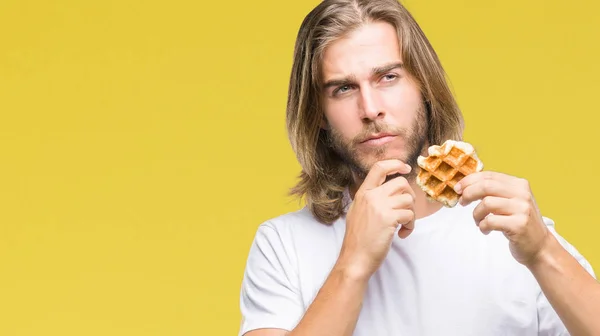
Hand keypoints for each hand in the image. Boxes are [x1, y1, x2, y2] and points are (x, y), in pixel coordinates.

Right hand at [338, 160, 414, 278]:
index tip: (406, 168)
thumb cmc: (358, 240)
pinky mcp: (389, 218)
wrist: (355, 259)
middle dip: (410, 196)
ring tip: (403, 226)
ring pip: (408, 199)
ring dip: (411, 214)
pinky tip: (402, 235)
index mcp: (363, 193)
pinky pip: (410, 215)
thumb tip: (390, 192)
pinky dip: (410, 226)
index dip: (395, 164)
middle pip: (401, 183)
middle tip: (406, 211)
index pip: (379, 167)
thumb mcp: (358, 212)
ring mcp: (379, 206)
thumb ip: (371, 199)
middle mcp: (371, 196)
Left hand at [454, 171, 550, 265]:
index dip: (469, 180)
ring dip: (476, 214)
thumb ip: (494, 191)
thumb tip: (465, 185)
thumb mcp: (510, 201)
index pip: (489, 176)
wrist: (539, 246)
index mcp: (519, 184)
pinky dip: (482, 226)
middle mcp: (522, 194)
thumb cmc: (518, 222)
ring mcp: (522, 209)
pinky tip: (486, 230)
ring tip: (479, 222)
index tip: (458, 189)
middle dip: (468, 193)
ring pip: (487, 203)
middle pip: (486, 186)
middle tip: (462, 203)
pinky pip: (490, 221)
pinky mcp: (519, 225)